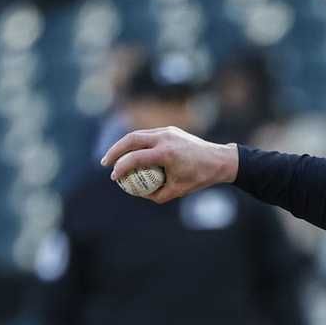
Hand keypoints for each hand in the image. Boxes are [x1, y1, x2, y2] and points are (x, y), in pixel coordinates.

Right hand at [101, 127, 238, 203]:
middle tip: (105, 163)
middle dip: (114, 151)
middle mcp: (165, 138)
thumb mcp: (177, 191)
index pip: (136, 158)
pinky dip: (136, 143)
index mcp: (166, 153)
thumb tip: (137, 193)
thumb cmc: (199, 177)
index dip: (121, 167)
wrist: (219, 160)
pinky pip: (148, 134)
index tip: (114, 177)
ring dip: (123, 145)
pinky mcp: (169, 130)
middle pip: (131, 139)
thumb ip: (156, 194)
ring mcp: (167, 131)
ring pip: (138, 134)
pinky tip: (131, 153)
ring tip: (114, 158)